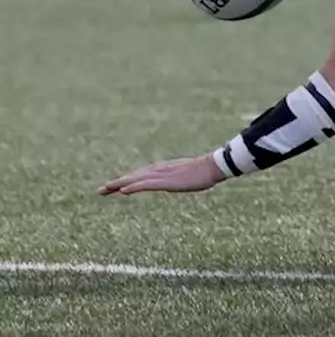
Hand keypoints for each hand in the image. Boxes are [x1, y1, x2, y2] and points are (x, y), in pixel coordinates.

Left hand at [98, 154, 225, 195]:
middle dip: (116, 183)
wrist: (212, 166)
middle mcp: (158, 170)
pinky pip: (145, 184)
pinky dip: (133, 186)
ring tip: (105, 189)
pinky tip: (123, 190)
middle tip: (100, 191)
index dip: (126, 181)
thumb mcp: (187, 176)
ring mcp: (161, 175)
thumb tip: (180, 182)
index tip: (114, 187)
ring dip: (119, 184)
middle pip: (133, 177)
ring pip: (135, 179)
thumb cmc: (204, 172)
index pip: (139, 175)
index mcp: (163, 170)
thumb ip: (179, 178)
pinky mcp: (165, 181)